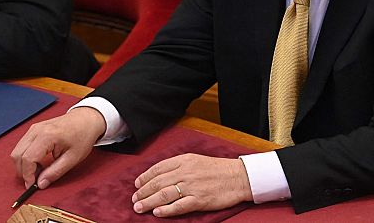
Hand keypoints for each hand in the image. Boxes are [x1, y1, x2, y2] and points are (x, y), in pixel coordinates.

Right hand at [10, 107, 105, 188]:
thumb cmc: (83, 136)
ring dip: (24, 164)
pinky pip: (22, 146)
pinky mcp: (34, 129)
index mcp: (47, 136)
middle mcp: (37, 130)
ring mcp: (34, 128)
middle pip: (17, 155)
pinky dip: (26, 156)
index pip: (27, 159)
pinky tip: (39, 161)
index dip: (27, 175)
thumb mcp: (73, 158)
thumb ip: (55, 172)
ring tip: (40, 169)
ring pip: (17, 151)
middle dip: (23, 171)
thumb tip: (41, 184)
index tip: (32, 185)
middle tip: (36, 179)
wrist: (87, 119)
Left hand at [132, 153, 252, 216]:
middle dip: (143, 192)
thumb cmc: (218, 169)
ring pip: (164, 194)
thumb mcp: (197, 160)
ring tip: (139, 207)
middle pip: (158, 182)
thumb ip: (179, 165)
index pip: (158, 168)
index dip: (145, 177)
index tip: (137, 184)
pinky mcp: (199, 200)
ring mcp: (192, 186)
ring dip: (149, 202)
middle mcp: (186, 172)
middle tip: (134, 199)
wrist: (239, 177)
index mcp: (185, 160)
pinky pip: (179, 206)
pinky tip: (157, 213)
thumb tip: (160, 174)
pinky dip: (166, 210)